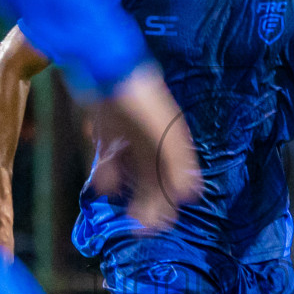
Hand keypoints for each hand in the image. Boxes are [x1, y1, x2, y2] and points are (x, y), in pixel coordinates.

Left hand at [90, 66, 202, 228]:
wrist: (102, 65)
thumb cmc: (138, 99)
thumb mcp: (163, 131)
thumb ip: (175, 162)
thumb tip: (190, 194)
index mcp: (172, 139)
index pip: (176, 177)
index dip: (169, 201)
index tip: (159, 224)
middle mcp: (154, 139)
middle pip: (153, 178)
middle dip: (147, 203)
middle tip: (137, 227)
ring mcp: (130, 134)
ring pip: (131, 170)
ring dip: (127, 190)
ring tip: (120, 208)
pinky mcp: (108, 129)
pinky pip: (110, 157)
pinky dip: (108, 172)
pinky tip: (102, 185)